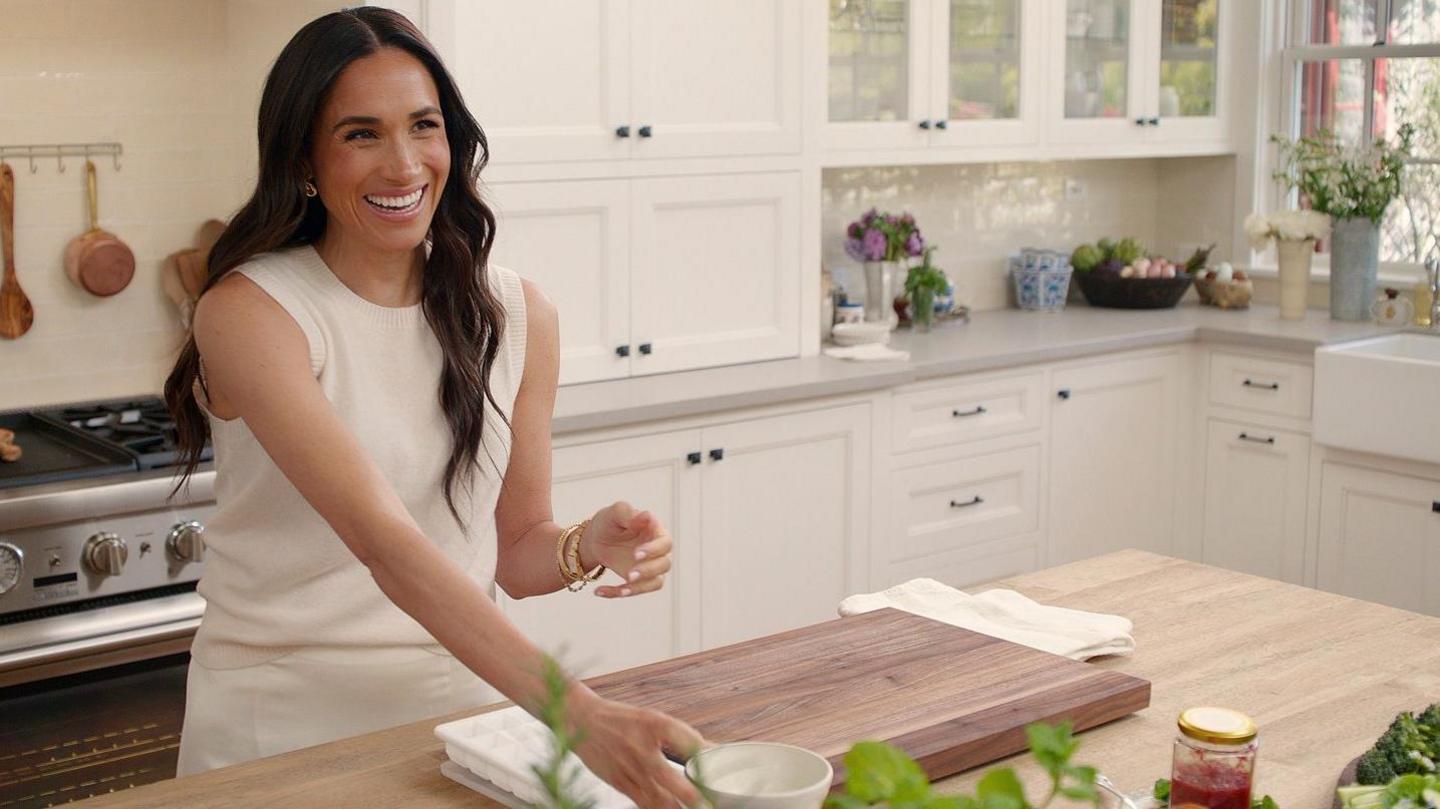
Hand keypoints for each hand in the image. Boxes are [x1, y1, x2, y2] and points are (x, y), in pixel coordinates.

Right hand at [569, 690, 705, 808]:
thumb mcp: (655, 720)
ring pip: (661, 801)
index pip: (693, 746)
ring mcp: (631, 770)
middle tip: (712, 805)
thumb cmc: (623, 720)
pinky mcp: (621, 785)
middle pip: (676, 782)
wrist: (582, 721)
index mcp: (657, 726)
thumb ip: (684, 738)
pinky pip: (646, 805)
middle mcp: (644, 749)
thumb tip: (714, 752)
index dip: (711, 763)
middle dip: (696, 799)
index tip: (723, 777)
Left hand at [581, 501, 672, 598]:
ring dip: (639, 588)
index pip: (665, 543)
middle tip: (630, 575)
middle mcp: (658, 551)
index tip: (636, 554)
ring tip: (621, 590)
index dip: (653, 550)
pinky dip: (617, 593)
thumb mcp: (615, 513)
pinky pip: (635, 591)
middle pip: (664, 564)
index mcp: (656, 531)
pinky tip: (599, 591)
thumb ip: (629, 514)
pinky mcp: (640, 581)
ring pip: (656, 582)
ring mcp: (650, 567)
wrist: (597, 538)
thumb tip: (647, 516)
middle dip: (648, 571)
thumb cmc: (610, 522)